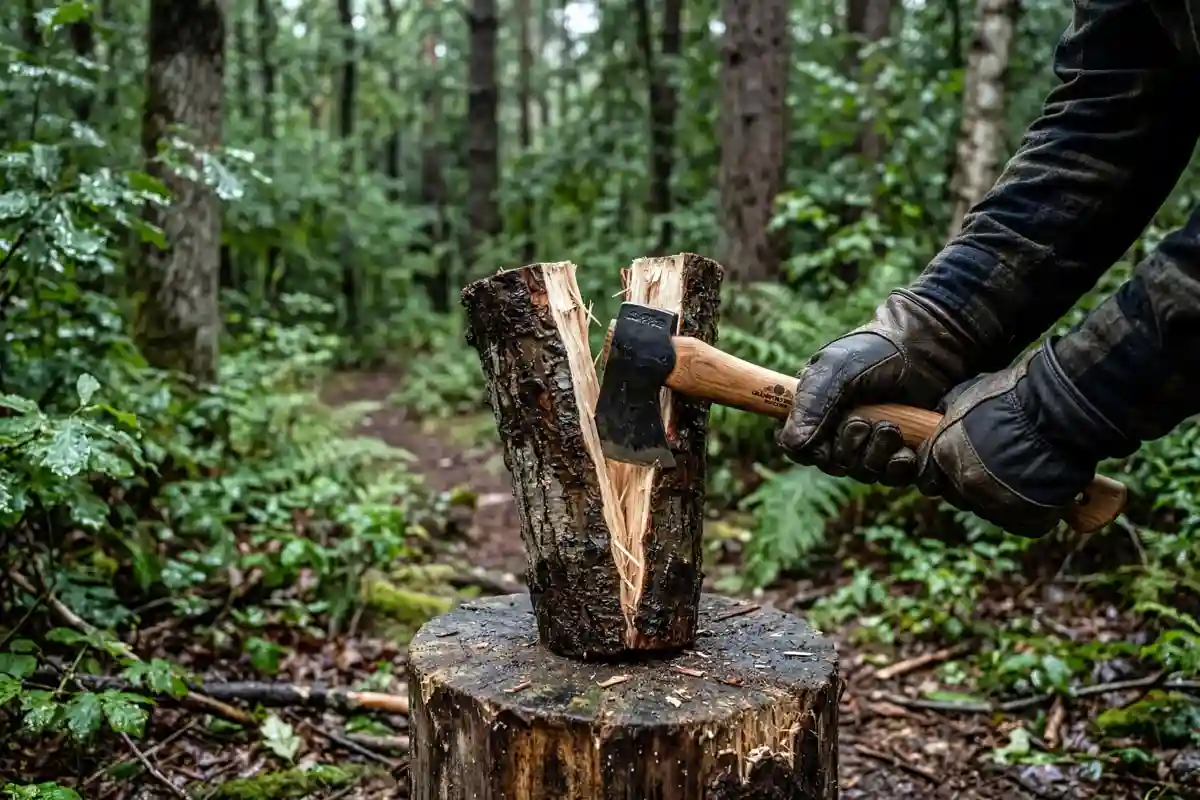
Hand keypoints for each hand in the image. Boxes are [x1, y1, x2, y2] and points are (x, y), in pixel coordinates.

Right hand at [778, 290, 983, 484]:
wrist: (929, 347)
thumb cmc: (876, 351)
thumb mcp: (836, 369)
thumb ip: (811, 404)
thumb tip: (792, 444)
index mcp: (818, 411)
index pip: (801, 449)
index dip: (812, 450)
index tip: (827, 436)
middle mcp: (842, 430)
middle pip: (833, 465)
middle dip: (848, 449)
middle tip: (864, 423)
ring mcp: (874, 443)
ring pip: (863, 473)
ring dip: (875, 457)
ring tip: (890, 429)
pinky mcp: (903, 451)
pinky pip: (894, 477)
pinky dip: (897, 468)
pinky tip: (906, 451)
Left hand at [915, 340, 1129, 536]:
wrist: (1060, 411)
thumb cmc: (1015, 396)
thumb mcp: (968, 396)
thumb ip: (949, 416)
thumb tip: (940, 417)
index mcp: (943, 454)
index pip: (927, 477)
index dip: (940, 471)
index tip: (954, 465)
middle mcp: (963, 483)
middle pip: (956, 495)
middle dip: (968, 484)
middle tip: (992, 467)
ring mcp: (995, 504)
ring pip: (987, 510)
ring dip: (998, 497)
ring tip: (1020, 474)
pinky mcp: (1027, 520)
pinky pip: (1020, 522)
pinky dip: (1028, 511)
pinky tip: (1038, 491)